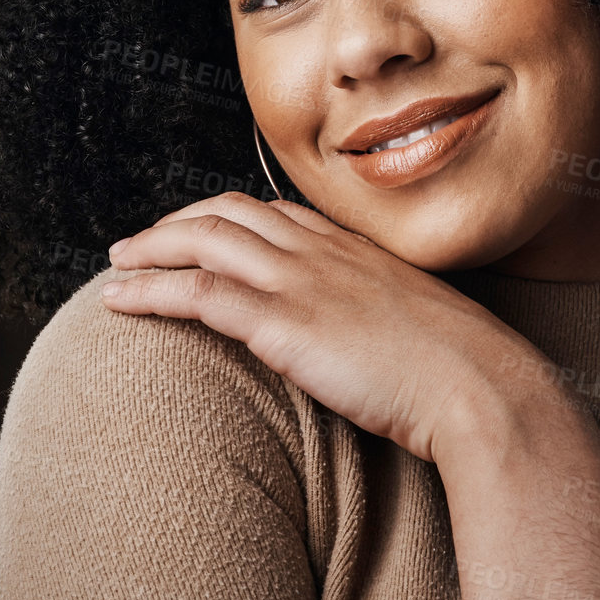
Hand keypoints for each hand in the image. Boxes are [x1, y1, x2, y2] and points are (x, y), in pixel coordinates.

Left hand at [100, 192, 547, 462]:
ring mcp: (301, 281)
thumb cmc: (464, 372)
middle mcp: (322, 251)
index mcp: (354, 247)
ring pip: (201, 242)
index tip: (195, 231)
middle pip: (226, 213)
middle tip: (138, 244)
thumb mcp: (421, 325)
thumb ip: (382, 317)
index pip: (272, 211)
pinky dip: (149, 291)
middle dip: (174, 223)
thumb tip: (366, 337)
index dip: (222, 217)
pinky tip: (119, 301)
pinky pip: (198, 293)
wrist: (484, 388)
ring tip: (115, 267)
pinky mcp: (283, 323)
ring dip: (148, 250)